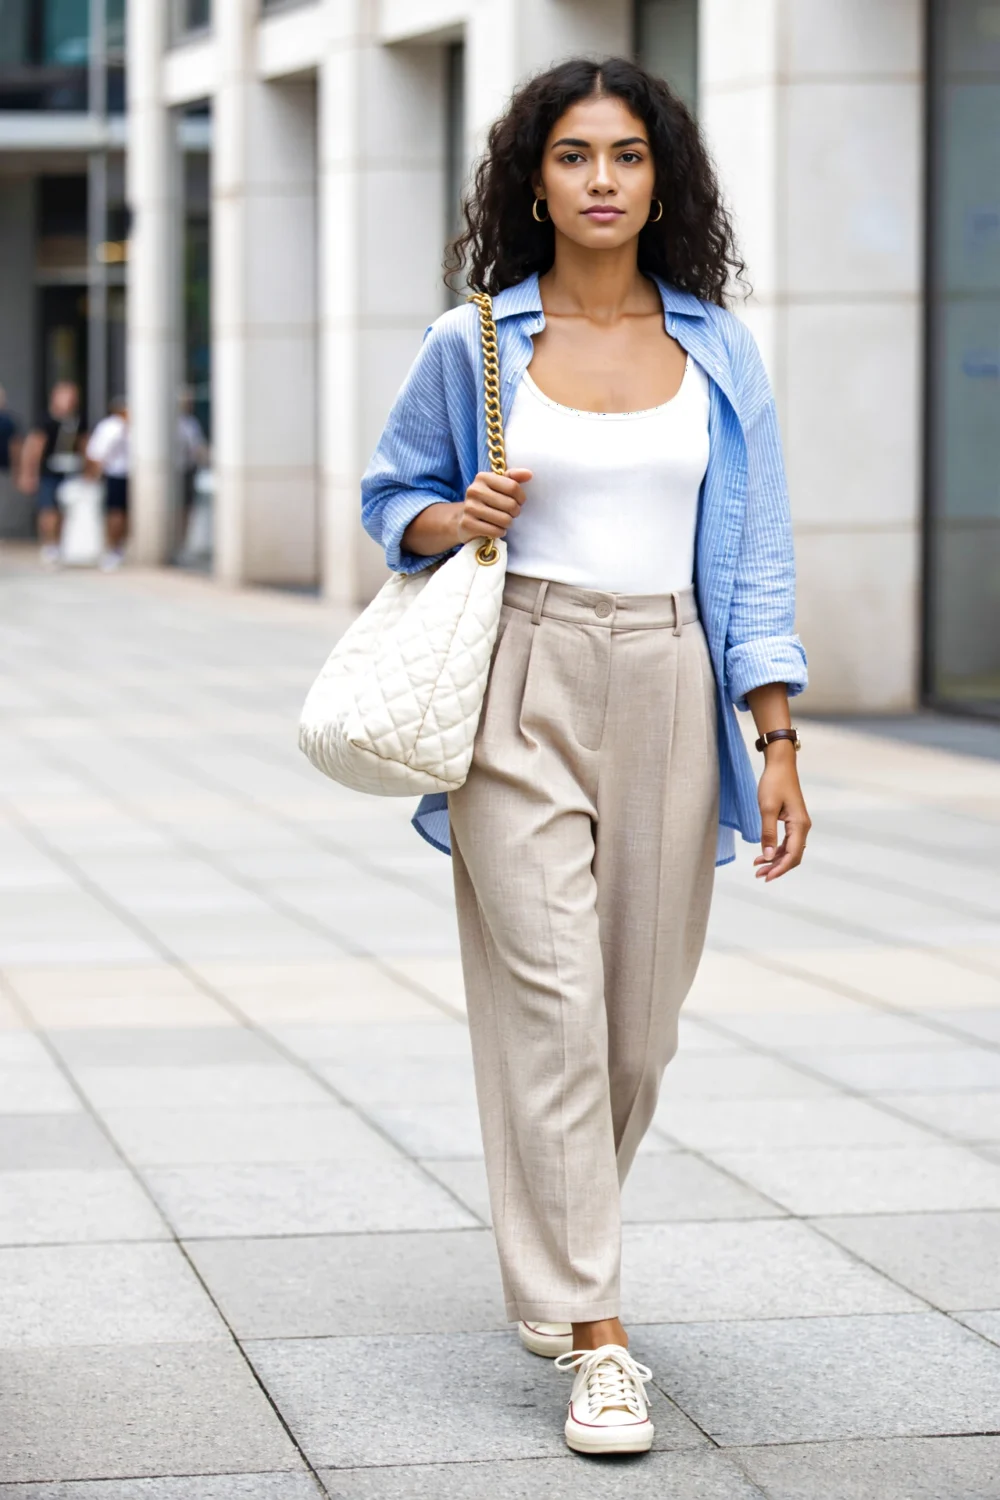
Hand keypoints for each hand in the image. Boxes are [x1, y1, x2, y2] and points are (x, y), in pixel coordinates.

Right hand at [457, 468, 531, 543]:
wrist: (464, 518)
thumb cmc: (487, 500)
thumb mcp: (498, 485)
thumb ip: (514, 478)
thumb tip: (529, 474)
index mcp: (482, 477)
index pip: (513, 487)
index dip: (521, 497)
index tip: (518, 501)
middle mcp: (474, 490)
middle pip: (510, 504)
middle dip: (515, 512)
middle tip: (511, 513)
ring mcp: (469, 508)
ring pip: (504, 520)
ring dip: (508, 523)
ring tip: (502, 521)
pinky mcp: (467, 524)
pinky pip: (495, 531)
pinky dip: (500, 532)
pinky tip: (495, 529)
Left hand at [753, 745, 810, 880]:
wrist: (780, 765)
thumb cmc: (774, 783)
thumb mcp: (767, 809)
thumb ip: (768, 833)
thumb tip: (768, 856)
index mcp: (800, 825)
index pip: (793, 855)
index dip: (780, 868)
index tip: (766, 877)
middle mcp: (802, 827)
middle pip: (792, 855)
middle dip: (777, 867)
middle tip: (759, 875)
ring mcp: (798, 824)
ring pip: (789, 850)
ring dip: (775, 860)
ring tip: (757, 868)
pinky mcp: (792, 821)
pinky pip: (786, 841)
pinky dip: (775, 850)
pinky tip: (762, 854)